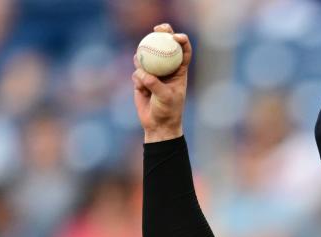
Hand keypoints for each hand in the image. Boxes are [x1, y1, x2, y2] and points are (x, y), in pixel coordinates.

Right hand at [132, 24, 191, 142]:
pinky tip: (140, 88)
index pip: (183, 51)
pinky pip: (137, 72)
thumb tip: (142, 73)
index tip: (175, 36)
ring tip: (141, 62)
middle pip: (164, 47)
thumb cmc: (167, 111)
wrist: (157, 124)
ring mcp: (154, 73)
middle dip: (161, 33)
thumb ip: (154, 84)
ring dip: (143, 58)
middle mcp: (167, 69)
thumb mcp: (165, 98)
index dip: (182, 40)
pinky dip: (137, 79)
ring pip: (147, 57)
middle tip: (156, 28)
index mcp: (180, 71)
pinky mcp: (142, 79)